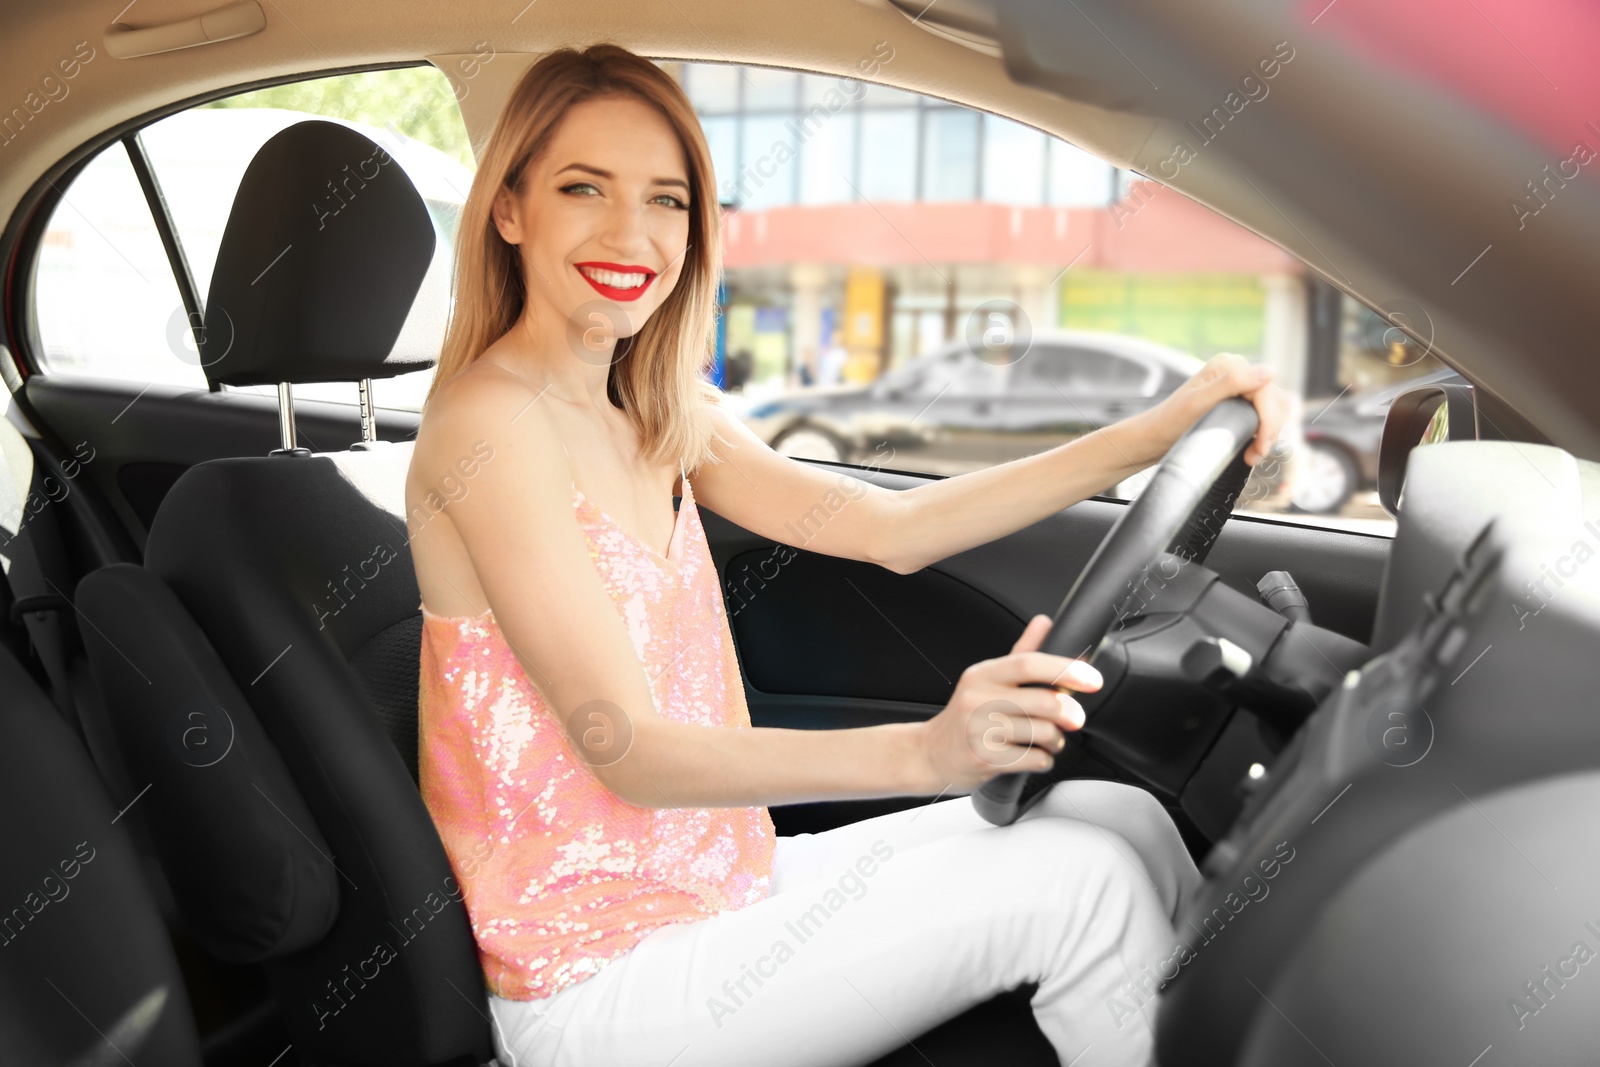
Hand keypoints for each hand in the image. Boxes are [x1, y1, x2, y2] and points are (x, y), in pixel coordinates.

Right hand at [912, 614, 1102, 794]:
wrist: (931, 753)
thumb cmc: (965, 715)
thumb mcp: (987, 679)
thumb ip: (1020, 652)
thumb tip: (1045, 621)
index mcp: (983, 674)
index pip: (1028, 663)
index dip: (1065, 669)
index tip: (1092, 679)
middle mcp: (978, 699)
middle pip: (1042, 702)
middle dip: (1069, 712)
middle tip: (1074, 718)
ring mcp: (979, 730)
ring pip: (1042, 733)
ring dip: (1056, 740)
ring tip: (1050, 740)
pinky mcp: (984, 759)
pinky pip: (1033, 759)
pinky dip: (1043, 760)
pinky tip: (1036, 755)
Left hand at [1141, 353, 1290, 465]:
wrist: (1154, 437)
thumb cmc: (1170, 421)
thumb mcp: (1198, 403)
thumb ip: (1231, 383)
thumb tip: (1269, 372)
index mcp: (1229, 365)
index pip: (1267, 390)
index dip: (1269, 420)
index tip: (1261, 446)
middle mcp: (1236, 372)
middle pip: (1274, 400)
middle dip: (1269, 430)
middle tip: (1255, 454)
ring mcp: (1238, 387)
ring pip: (1273, 409)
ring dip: (1268, 434)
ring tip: (1252, 454)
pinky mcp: (1238, 402)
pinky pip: (1264, 415)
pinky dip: (1263, 433)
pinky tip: (1251, 448)